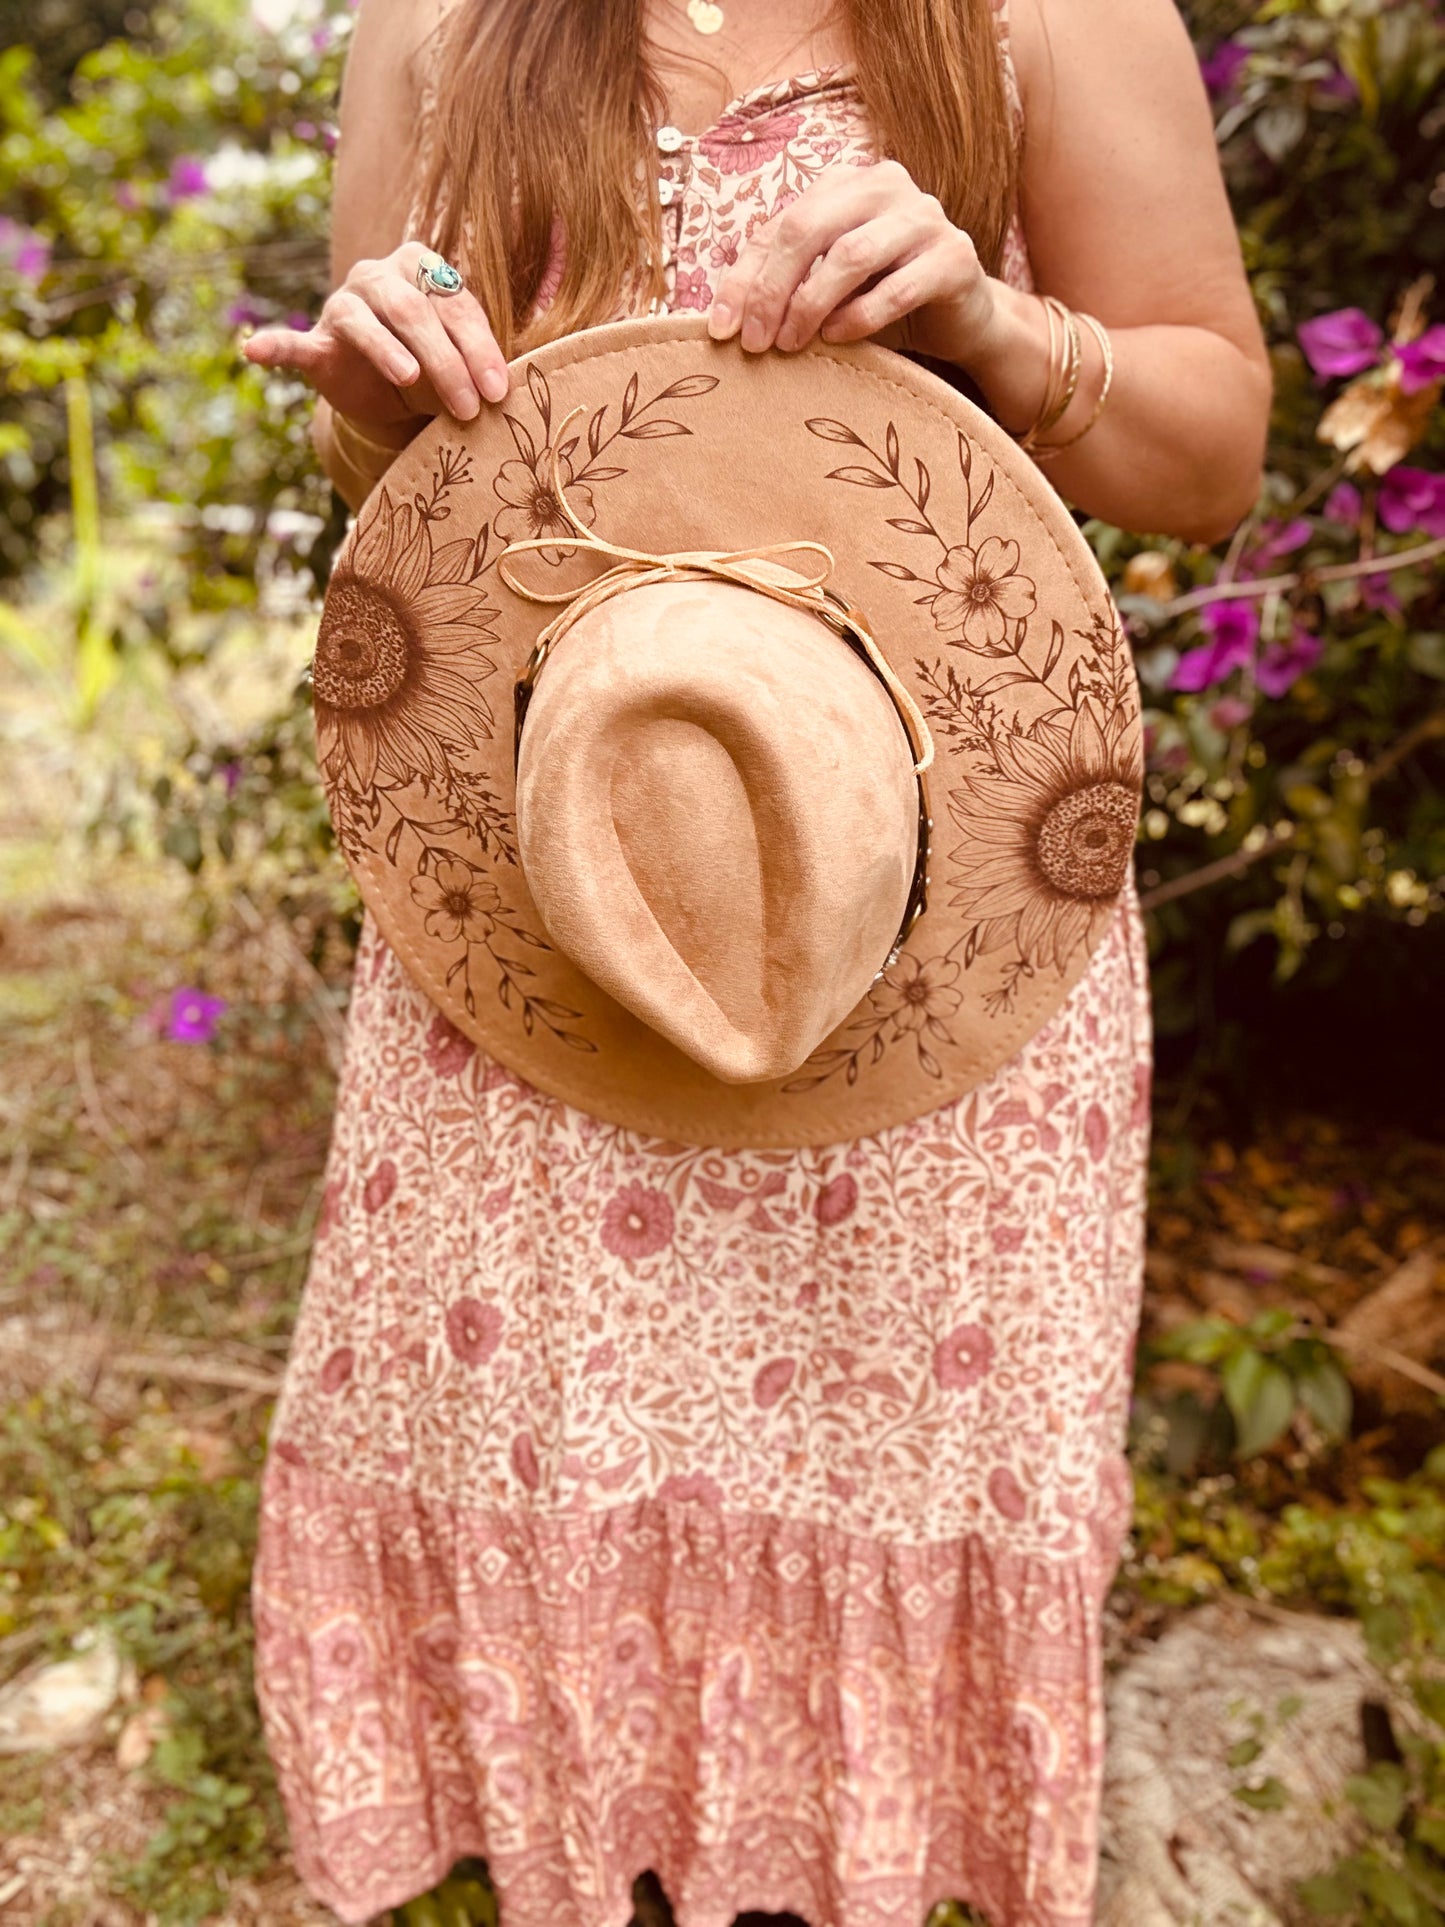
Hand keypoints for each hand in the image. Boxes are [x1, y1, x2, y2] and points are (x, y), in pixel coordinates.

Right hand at [241, 241, 509, 433]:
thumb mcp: (465, 363)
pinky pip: (294, 343)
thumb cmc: (439, 368)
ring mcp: (344, 307)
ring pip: (364, 322)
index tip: (497, 391)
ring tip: (408, 379)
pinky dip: (274, 345)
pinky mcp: (317, 342)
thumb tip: (502, 389)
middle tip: (469, 408)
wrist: (393, 396)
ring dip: (388, 352)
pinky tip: (254, 352)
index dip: (478, 348)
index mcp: (423, 268)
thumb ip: (478, 363)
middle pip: (413, 311)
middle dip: (445, 361)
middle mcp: (379, 276)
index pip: (454, 304)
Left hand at [707, 159, 1001, 365]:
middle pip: (809, 229)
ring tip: (792, 343)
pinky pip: (898, 288)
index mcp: (847, 183)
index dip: (745, 278)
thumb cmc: (883, 297)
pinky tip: (837, 338)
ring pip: (851, 254)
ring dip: (812, 304)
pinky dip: (860, 317)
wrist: (962, 317)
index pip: (781, 225)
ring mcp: (924, 218)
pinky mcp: (955, 257)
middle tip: (756, 343)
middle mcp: (886, 186)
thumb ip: (785, 281)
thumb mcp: (827, 284)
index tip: (723, 329)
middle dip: (773, 289)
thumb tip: (726, 315)